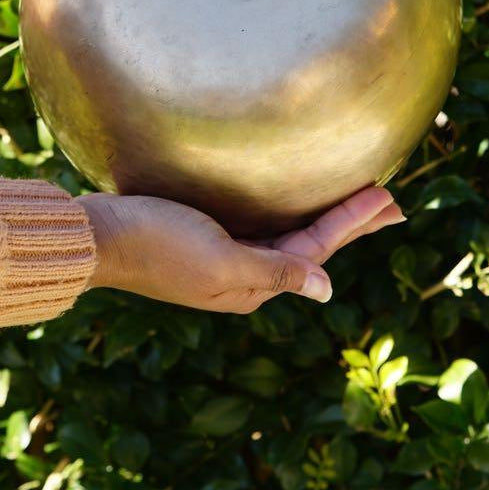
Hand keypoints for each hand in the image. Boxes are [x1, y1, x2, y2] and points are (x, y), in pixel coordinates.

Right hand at [80, 187, 404, 313]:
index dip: (354, 222)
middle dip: (351, 222)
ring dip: (324, 215)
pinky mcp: (203, 235)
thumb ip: (275, 271)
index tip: (389, 198)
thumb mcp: (221, 260)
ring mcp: (223, 255)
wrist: (96, 238)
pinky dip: (286, 211)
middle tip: (392, 203)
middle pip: (310, 243)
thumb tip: (328, 292)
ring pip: (288, 232)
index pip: (317, 250)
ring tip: (357, 198)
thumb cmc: (156, 243)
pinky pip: (260, 224)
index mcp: (251, 285)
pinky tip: (289, 199)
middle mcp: (243, 274)